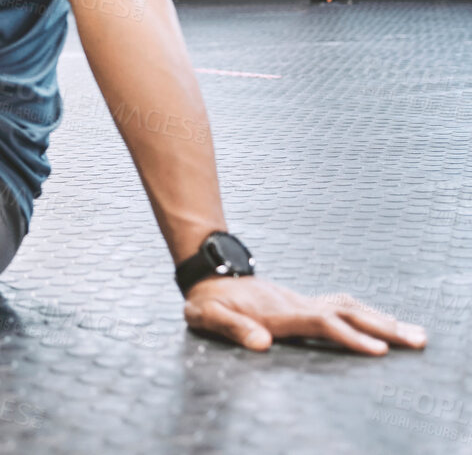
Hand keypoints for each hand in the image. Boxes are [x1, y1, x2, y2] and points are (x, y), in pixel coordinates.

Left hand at [184, 275, 426, 354]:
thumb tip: (262, 344)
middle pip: (346, 312)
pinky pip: (343, 306)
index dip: (349, 336)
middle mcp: (297, 304)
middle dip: (383, 327)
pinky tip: (385, 322)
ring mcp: (303, 301)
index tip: (377, 350)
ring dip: (382, 320)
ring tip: (416, 334)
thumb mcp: (208, 316)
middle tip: (417, 340)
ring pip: (349, 306)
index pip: (321, 323)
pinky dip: (368, 313)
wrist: (209, 275)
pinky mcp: (304, 303)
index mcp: (278, 312)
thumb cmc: (207, 302)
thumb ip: (232, 329)